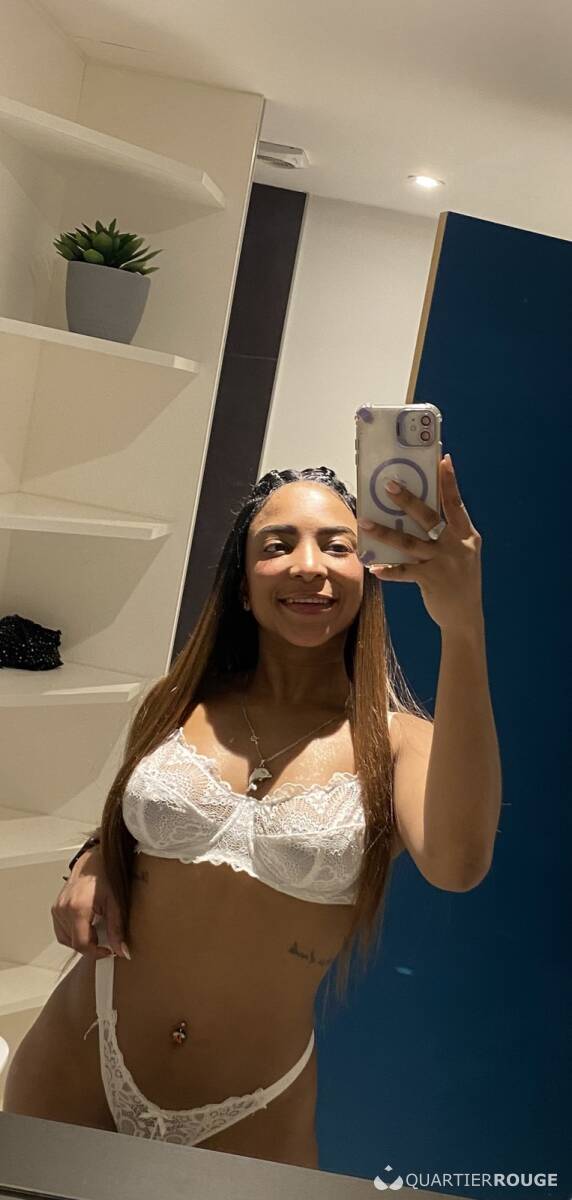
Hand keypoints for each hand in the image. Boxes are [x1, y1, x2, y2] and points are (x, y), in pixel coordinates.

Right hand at [51, 847, 127, 959]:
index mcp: (77, 908)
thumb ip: (117, 929)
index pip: (81, 944)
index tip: (108, 951)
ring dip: (82, 940)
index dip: (96, 952)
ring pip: (66, 939)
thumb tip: (121, 950)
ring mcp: (57, 909)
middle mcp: (63, 910)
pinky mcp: (55, 908)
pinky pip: (62, 931)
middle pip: (74, 943)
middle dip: (91, 945)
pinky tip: (86, 925)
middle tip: (105, 938)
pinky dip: (74, 933)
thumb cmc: (104, 877)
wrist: (93, 861)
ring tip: (96, 929)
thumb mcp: (115, 904)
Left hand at [357, 454, 483, 631]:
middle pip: (428, 517)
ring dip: (384, 532)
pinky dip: (387, 569)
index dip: (450, 482)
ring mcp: (443, 562)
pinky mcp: (430, 579)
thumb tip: (417, 514)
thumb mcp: (462, 553)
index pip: (456, 503)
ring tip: (364, 523)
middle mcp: (456, 545)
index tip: (443, 459)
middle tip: (389, 485)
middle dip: (407, 500)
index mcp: (466, 535)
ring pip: (408, 542)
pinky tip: (373, 567)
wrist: (466, 615)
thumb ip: (446, 535)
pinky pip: (403, 571)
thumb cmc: (459, 580)